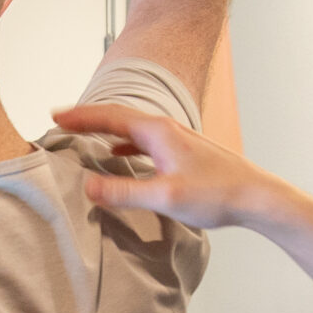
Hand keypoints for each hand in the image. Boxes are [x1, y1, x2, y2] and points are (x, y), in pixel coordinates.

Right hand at [53, 102, 279, 231]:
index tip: (54, 115)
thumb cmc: (218, 193)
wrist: (258, 197)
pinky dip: (124, 145)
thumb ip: (124, 191)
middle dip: (88, 120)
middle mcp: (166, 130)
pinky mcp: (184, 154)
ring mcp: (176, 141)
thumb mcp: (165, 197)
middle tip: (61, 122)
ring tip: (84, 137)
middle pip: (118, 118)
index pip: (110, 117)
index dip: (80, 117)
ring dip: (105, 132)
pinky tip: (120, 155)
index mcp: (158, 132)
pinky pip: (144, 143)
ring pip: (132, 130)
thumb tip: (87, 186)